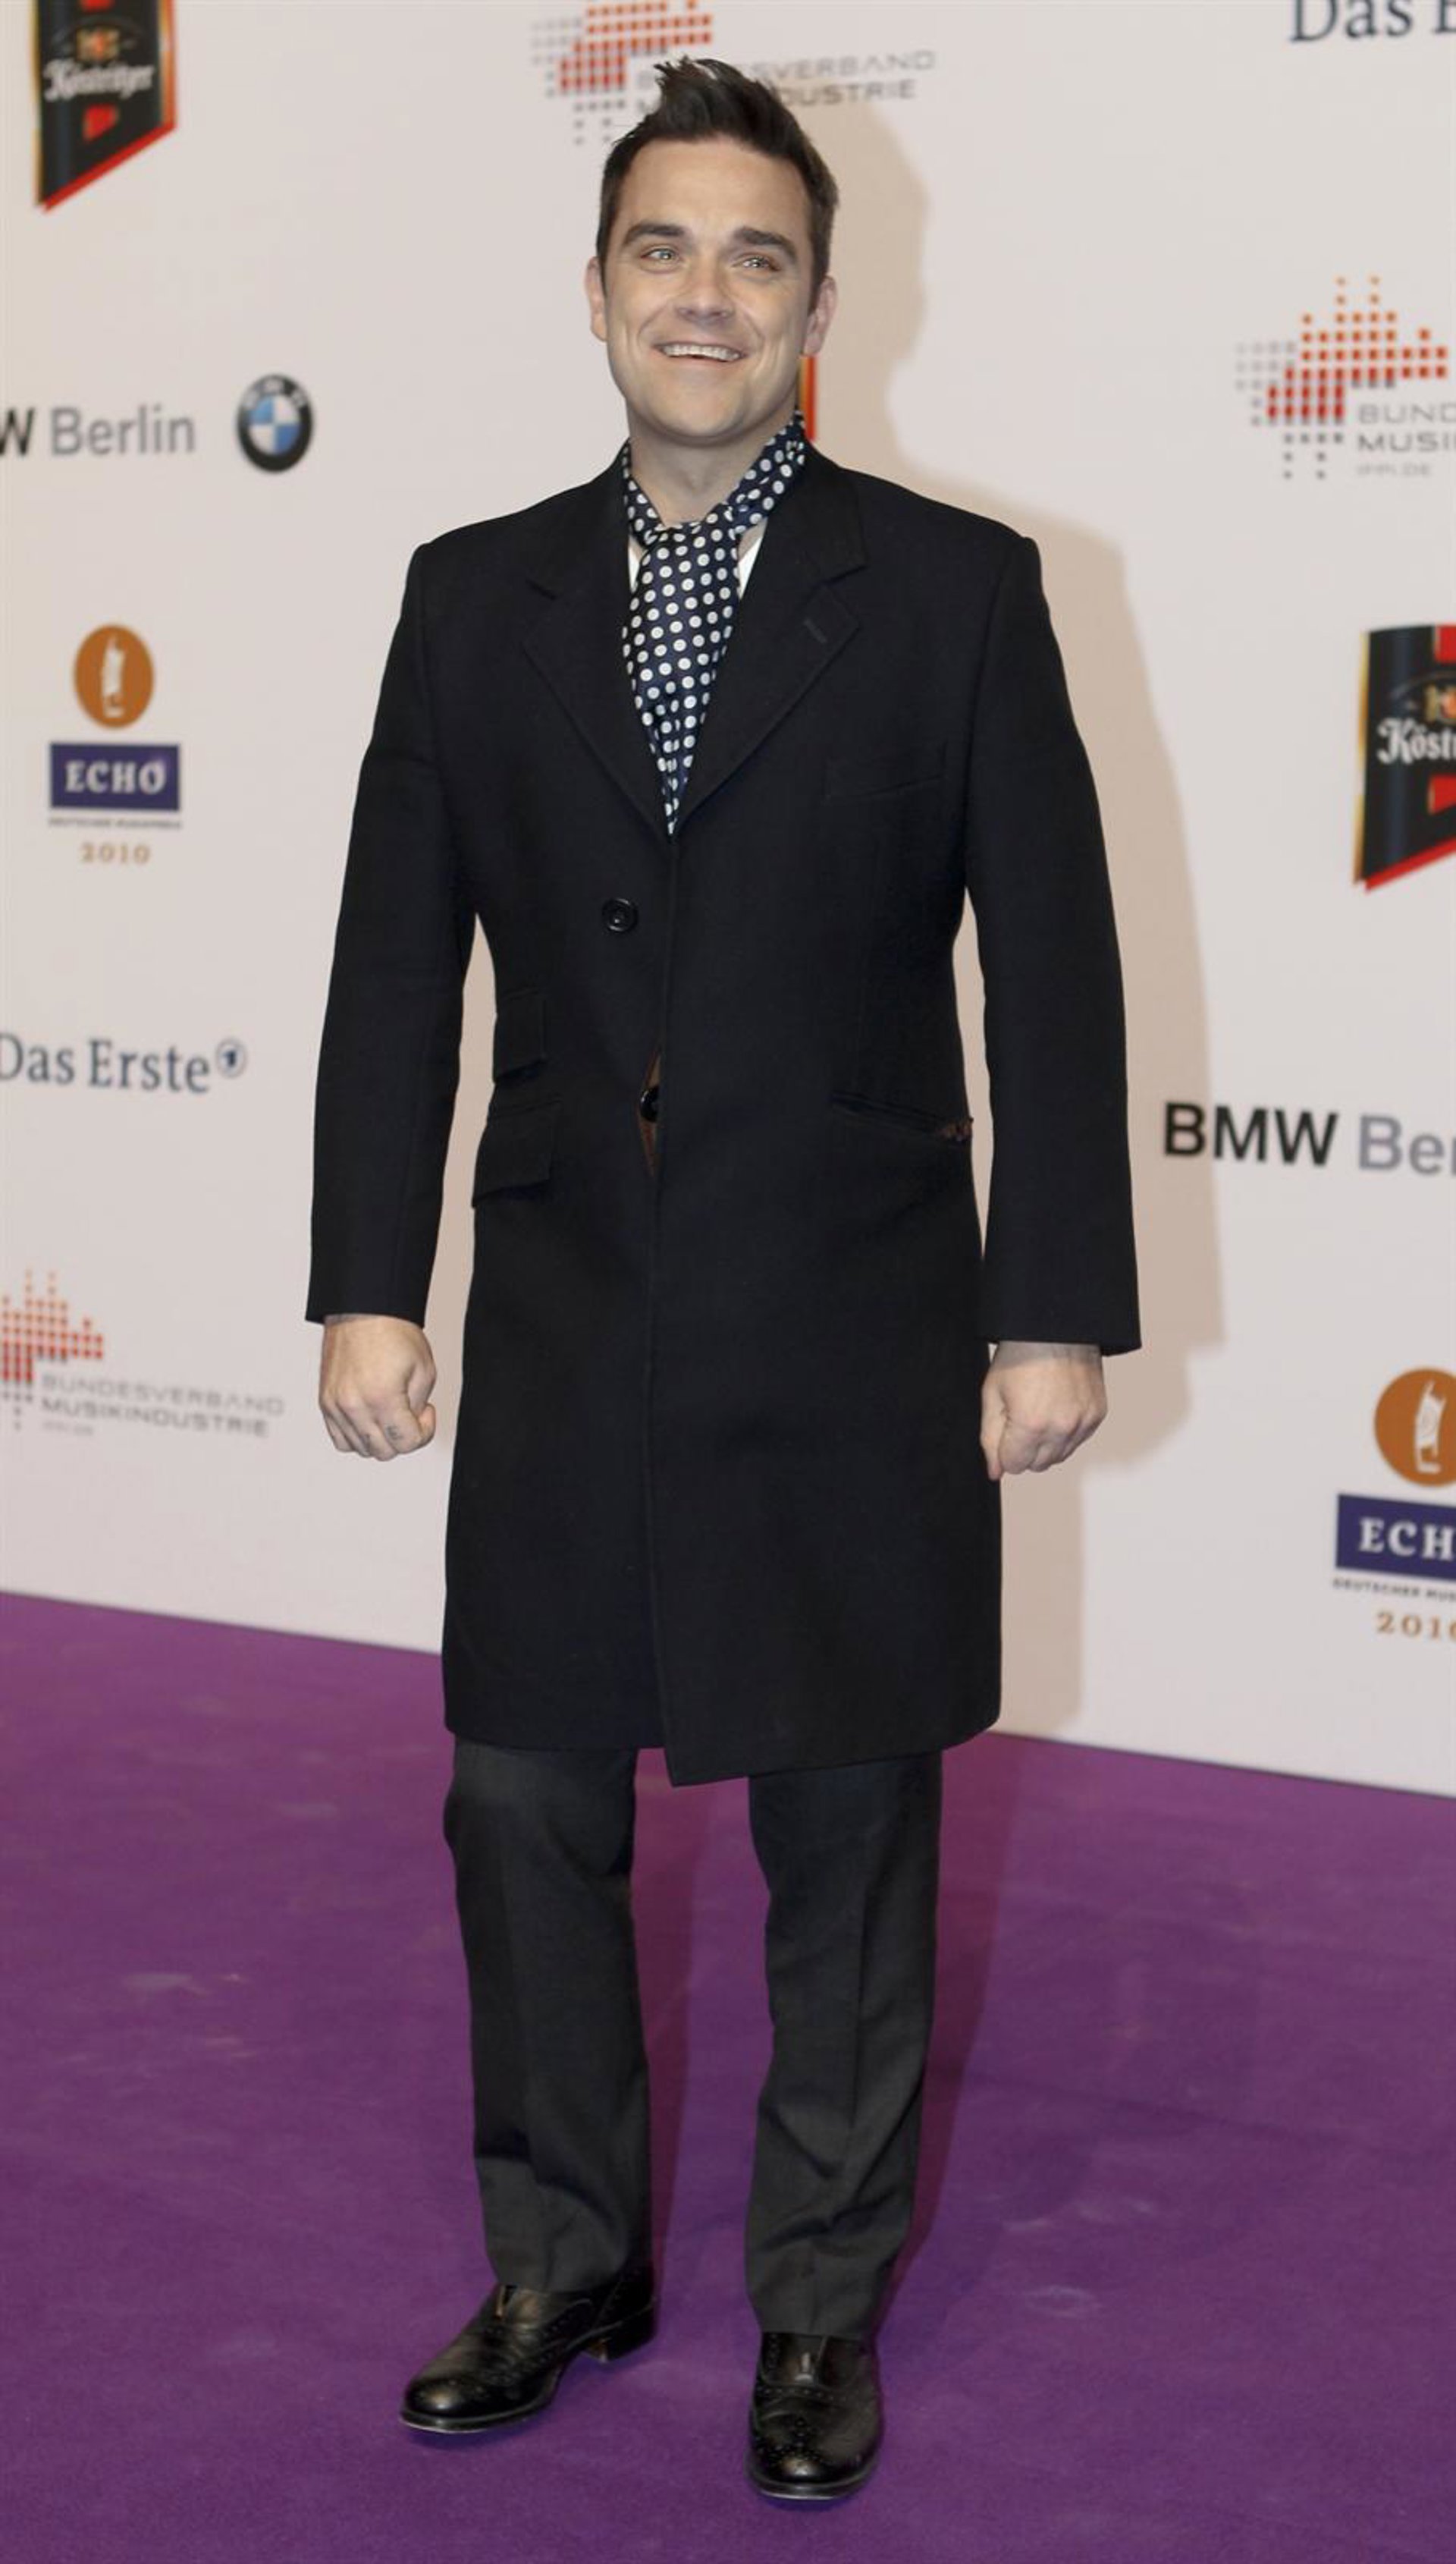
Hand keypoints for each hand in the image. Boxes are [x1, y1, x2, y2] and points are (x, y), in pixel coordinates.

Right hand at [318, 1315, 437, 1459]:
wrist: (363, 1310)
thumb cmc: (392, 1332)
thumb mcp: (424, 1371)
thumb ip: (418, 1407)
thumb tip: (410, 1426)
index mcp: (381, 1397)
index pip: (406, 1443)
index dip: (424, 1432)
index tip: (425, 1413)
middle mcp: (353, 1405)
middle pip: (383, 1452)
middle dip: (403, 1437)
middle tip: (409, 1413)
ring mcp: (335, 1405)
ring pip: (361, 1449)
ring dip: (381, 1438)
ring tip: (390, 1413)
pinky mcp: (325, 1402)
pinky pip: (341, 1439)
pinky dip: (358, 1437)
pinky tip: (372, 1418)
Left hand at [980, 1341, 1106, 1480]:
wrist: (1057, 1328)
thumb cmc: (1021, 1355)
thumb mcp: (992, 1394)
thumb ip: (990, 1438)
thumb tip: (995, 1471)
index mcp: (1031, 1425)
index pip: (1013, 1465)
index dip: (1004, 1449)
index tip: (1005, 1427)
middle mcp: (1061, 1428)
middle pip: (1037, 1465)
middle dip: (1023, 1449)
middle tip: (1019, 1417)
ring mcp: (1083, 1422)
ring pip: (1058, 1456)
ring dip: (1045, 1444)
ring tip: (1038, 1411)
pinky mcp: (1097, 1415)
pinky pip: (1077, 1441)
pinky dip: (1065, 1433)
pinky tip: (1056, 1408)